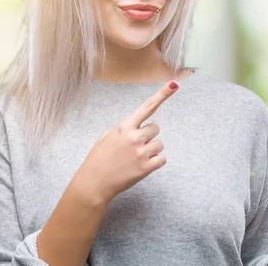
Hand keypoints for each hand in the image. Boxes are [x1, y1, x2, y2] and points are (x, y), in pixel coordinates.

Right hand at [72, 80, 178, 204]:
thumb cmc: (99, 159)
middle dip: (149, 135)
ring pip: (160, 144)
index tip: (174, 84)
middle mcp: (134, 137)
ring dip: (152, 150)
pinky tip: (142, 166)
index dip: (162, 95)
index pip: (147, 107)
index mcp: (124, 127)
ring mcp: (141, 152)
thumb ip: (124, 128)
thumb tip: (137, 125)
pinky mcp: (146, 167)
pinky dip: (155, 162)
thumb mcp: (107, 136)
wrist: (93, 184)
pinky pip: (162, 159)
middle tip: (135, 146)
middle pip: (156, 128)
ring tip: (136, 158)